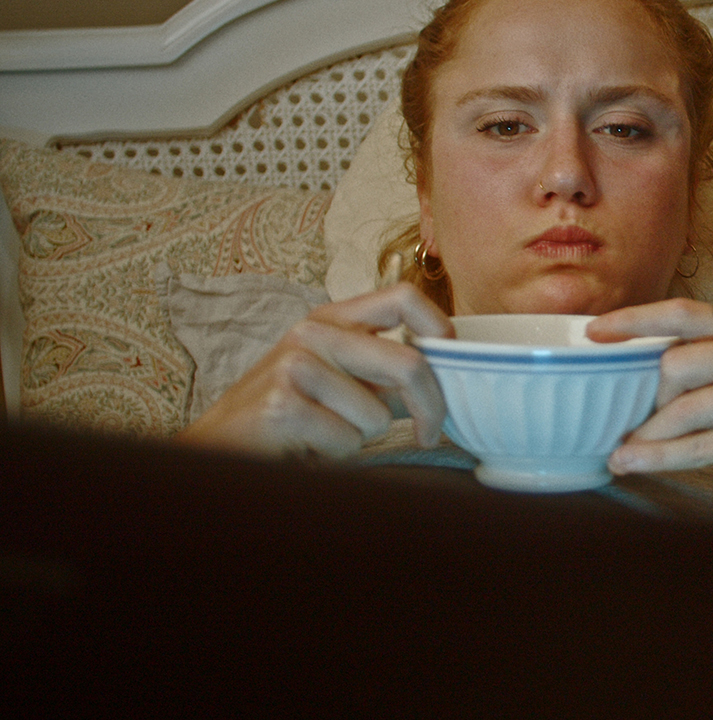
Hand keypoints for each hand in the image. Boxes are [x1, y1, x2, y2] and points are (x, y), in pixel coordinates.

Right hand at [176, 282, 451, 456]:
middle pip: (409, 363)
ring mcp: (295, 363)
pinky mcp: (282, 403)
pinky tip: (305, 445)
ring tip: (325, 434)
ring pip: (377, 414)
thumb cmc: (291, 418)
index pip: (404, 298)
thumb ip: (390, 379)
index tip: (452, 361)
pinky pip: (347, 439)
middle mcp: (314, 331)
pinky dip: (336, 454)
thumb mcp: (345, 386)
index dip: (440, 327)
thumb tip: (449, 381)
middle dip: (432, 408)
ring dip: (362, 438)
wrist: (220, 447)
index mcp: (334, 319)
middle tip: (432, 435)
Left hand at [587, 298, 712, 546]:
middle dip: (637, 395)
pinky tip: (634, 463)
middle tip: (612, 417)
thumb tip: (650, 379)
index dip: (635, 320)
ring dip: (643, 434)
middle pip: (677, 362)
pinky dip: (661, 457)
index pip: (686, 312)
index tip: (593, 332)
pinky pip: (703, 445)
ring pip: (685, 407)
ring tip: (616, 449)